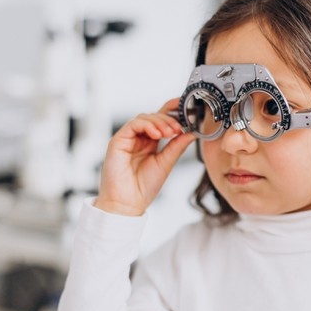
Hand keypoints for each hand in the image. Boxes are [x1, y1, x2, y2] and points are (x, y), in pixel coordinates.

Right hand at [95, 98, 195, 215]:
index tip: (188, 107)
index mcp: (150, 143)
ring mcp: (128, 138)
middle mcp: (139, 138)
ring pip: (144, 117)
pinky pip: (133, 124)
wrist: (127, 203)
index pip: (162, 121)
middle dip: (169, 119)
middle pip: (154, 116)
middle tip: (178, 128)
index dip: (173, 111)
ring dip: (160, 122)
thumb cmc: (143, 188)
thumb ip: (177, 146)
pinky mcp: (118, 140)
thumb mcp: (166, 163)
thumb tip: (192, 132)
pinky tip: (157, 134)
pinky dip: (147, 125)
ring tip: (170, 132)